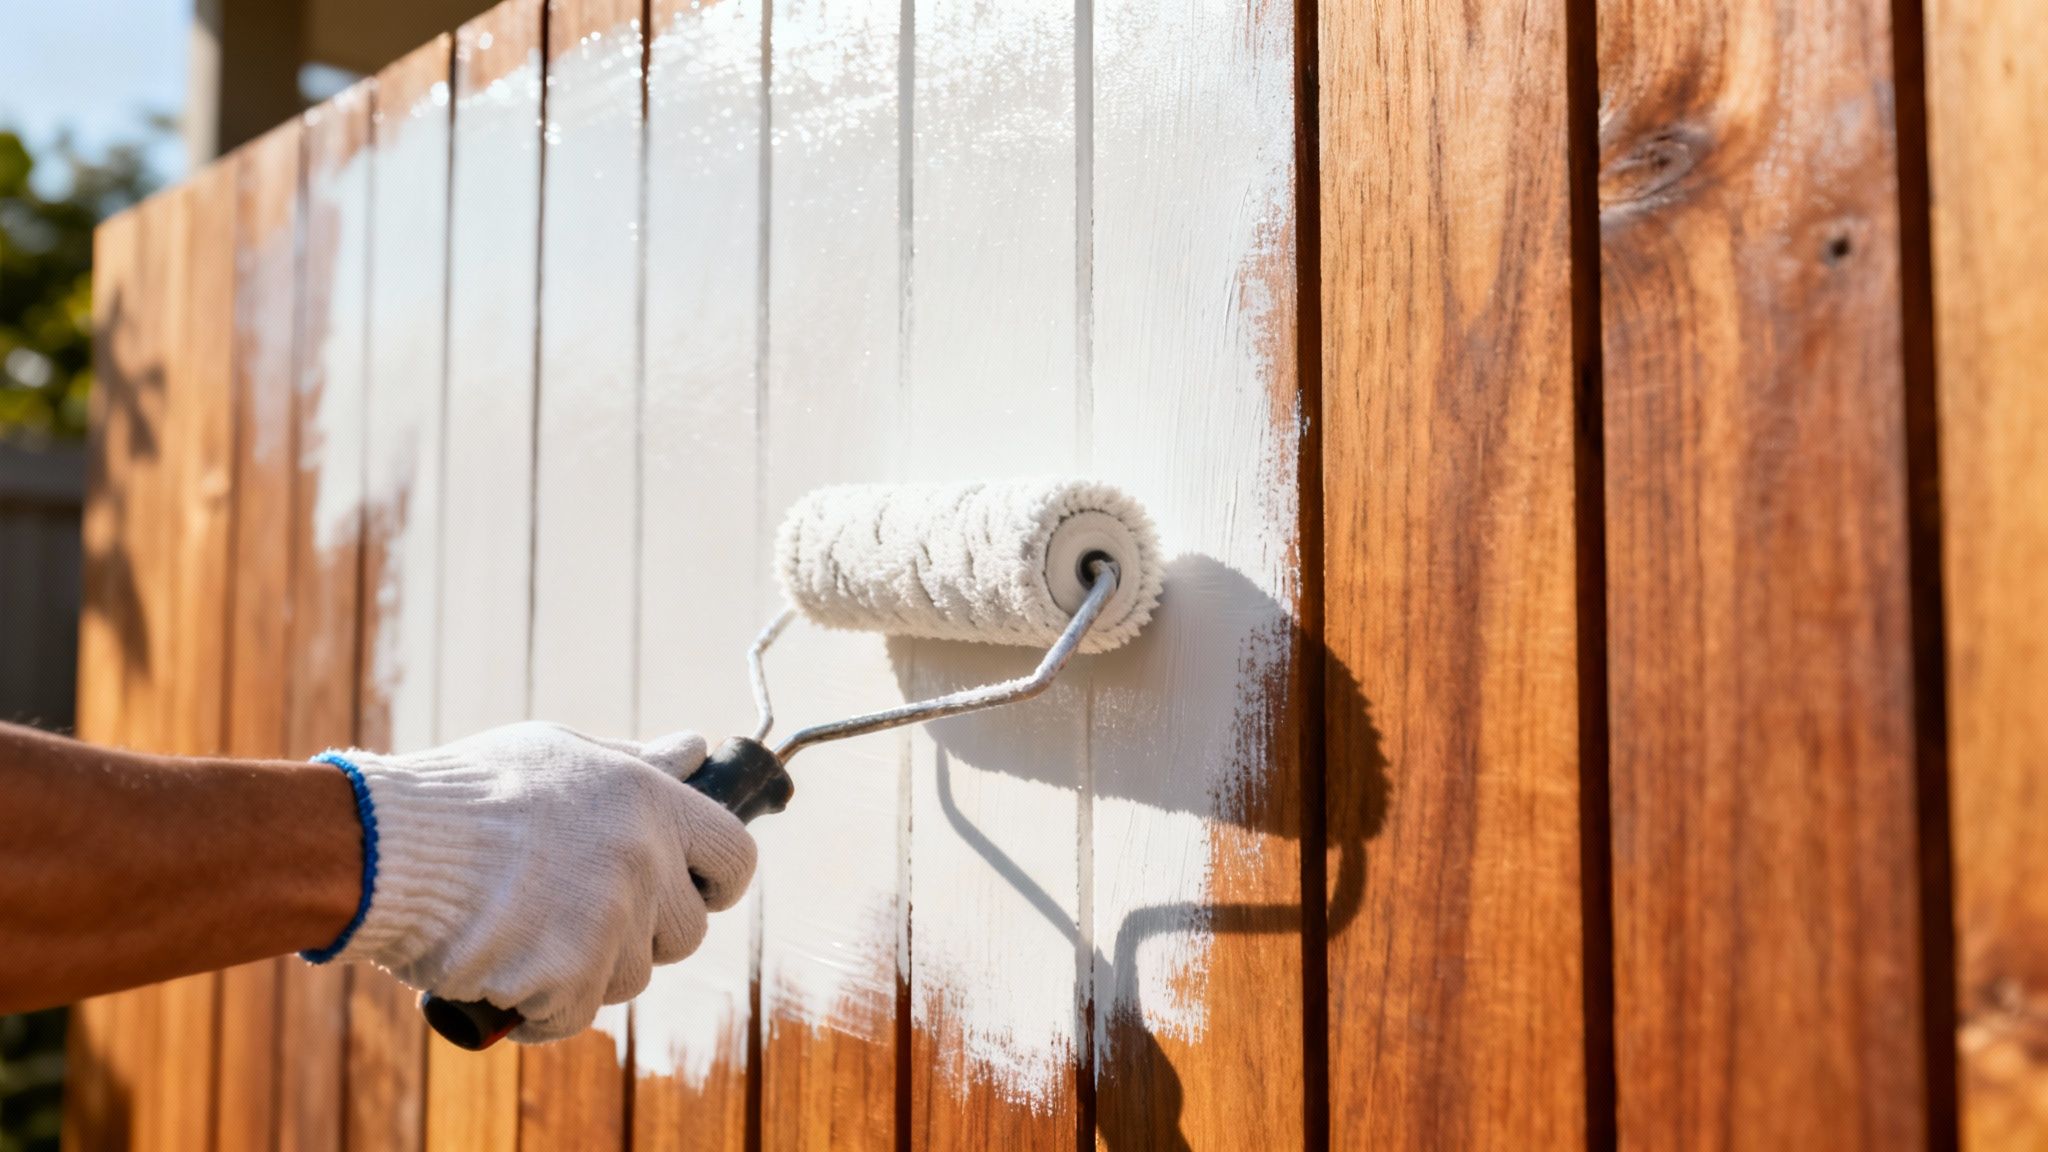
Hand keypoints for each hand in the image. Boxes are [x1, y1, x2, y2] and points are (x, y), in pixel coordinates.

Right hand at [310, 721, 755, 1042]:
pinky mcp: (569, 975)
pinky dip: (542, 1009)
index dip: (717, 884)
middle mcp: (643, 858)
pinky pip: (576, 1014)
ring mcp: (609, 919)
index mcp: (650, 800)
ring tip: (529, 935)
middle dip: (643, 934)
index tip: (690, 893)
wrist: (386, 845)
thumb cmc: (467, 794)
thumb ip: (635, 762)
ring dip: (588, 971)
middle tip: (578, 915)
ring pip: (632, 977)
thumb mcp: (558, 754)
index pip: (736, 857)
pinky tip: (506, 975)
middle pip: (686, 931)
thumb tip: (696, 750)